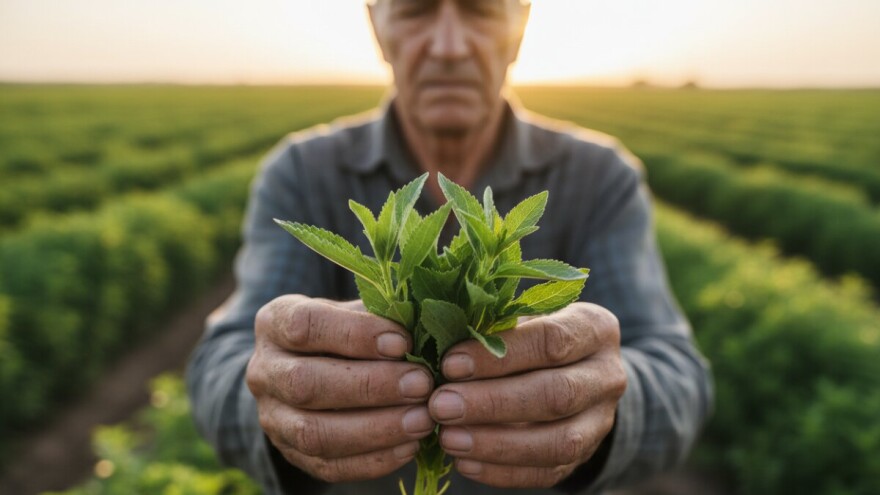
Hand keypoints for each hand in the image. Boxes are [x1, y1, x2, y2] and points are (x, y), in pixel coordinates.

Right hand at [246, 295, 435, 481]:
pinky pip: (328, 466)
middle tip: (420, 384)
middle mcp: (264, 371)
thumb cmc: (343, 331)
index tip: (402, 341)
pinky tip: (409, 447)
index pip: (306, 326)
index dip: (355, 334)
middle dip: (370, 386)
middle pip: (306, 383)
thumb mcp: (353, 311)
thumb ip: (380, 315)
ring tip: (422, 420)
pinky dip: (373, 460)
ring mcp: (272, 418)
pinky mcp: (290, 454)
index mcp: (274, 323)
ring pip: (313, 433)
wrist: (310, 368)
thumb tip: (421, 326)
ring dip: (375, 429)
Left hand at [429, 302, 625, 487]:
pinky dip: (502, 472)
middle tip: (441, 405)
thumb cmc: (531, 335)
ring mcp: (601, 421)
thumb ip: (492, 328)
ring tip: (448, 438)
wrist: (572, 370)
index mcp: (595, 329)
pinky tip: (465, 462)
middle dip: (493, 403)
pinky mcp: (584, 456)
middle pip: (556, 394)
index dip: (500, 355)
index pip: (552, 341)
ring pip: (557, 442)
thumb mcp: (520, 318)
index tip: (451, 364)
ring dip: (497, 443)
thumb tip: (442, 342)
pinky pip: (547, 473)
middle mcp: (607, 376)